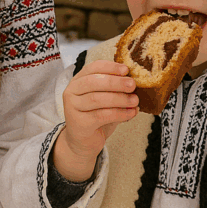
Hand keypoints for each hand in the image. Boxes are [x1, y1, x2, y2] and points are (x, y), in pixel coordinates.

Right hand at [55, 59, 138, 180]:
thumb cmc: (96, 116)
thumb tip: (135, 82)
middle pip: (93, 82)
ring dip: (119, 99)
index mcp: (78, 81)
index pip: (92, 67)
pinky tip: (131, 113)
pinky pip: (101, 115)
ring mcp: (72, 107)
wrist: (83, 141)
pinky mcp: (79, 123)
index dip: (110, 67)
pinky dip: (119, 113)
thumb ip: (114, 89)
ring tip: (135, 101)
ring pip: (97, 99)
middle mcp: (71, 92)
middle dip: (116, 82)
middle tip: (133, 85)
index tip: (126, 69)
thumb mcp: (104, 99)